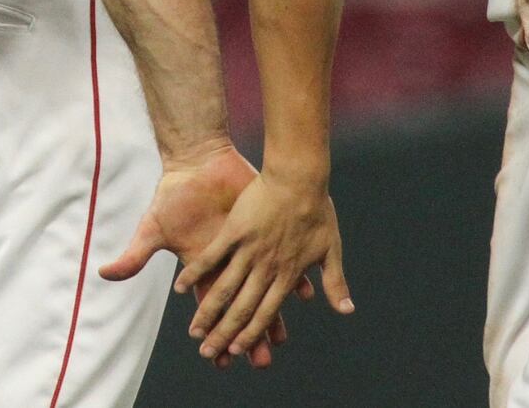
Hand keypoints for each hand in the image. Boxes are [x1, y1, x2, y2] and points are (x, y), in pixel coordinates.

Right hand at [100, 144, 295, 368]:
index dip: (216, 332)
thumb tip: (104, 274)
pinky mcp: (261, 230)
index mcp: (204, 267)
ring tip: (282, 337)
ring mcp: (247, 248)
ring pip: (262, 288)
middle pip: (239, 306)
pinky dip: (290, 272)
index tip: (222, 359)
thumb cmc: (174, 194)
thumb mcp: (153, 227)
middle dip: (248, 333)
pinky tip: (304, 294)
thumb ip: (135, 255)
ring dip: (272, 311)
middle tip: (260, 361)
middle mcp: (228, 263)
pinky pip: (278, 255)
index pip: (210, 308)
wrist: (197, 162)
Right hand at [175, 169, 352, 362]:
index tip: (236, 353)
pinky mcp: (235, 230)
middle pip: (242, 309)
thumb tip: (348, 311)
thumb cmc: (317, 209)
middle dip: (223, 334)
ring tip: (194, 332)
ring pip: (224, 289)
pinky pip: (211, 257)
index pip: (266, 314)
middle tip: (207, 354)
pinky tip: (180, 289)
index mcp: (286, 275)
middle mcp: (266, 268)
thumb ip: (335, 283)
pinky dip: (195, 273)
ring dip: (208, 313)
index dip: (251, 336)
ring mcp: (248, 250)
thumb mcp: (331, 249)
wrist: (300, 175)